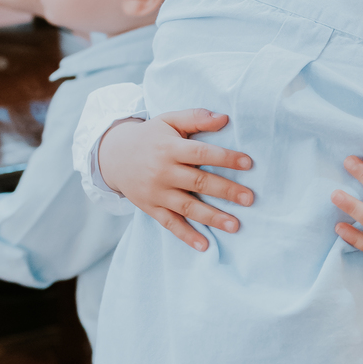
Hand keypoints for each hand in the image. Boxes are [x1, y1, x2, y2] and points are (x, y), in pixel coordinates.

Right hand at [98, 110, 253, 251]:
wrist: (113, 156)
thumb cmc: (150, 137)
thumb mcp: (169, 120)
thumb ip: (196, 117)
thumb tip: (225, 118)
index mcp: (169, 148)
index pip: (201, 153)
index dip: (225, 158)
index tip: (248, 164)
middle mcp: (162, 172)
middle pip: (198, 182)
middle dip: (226, 191)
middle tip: (250, 198)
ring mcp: (156, 193)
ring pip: (187, 207)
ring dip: (212, 217)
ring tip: (235, 225)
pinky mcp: (150, 208)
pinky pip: (170, 224)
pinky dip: (186, 236)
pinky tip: (204, 245)